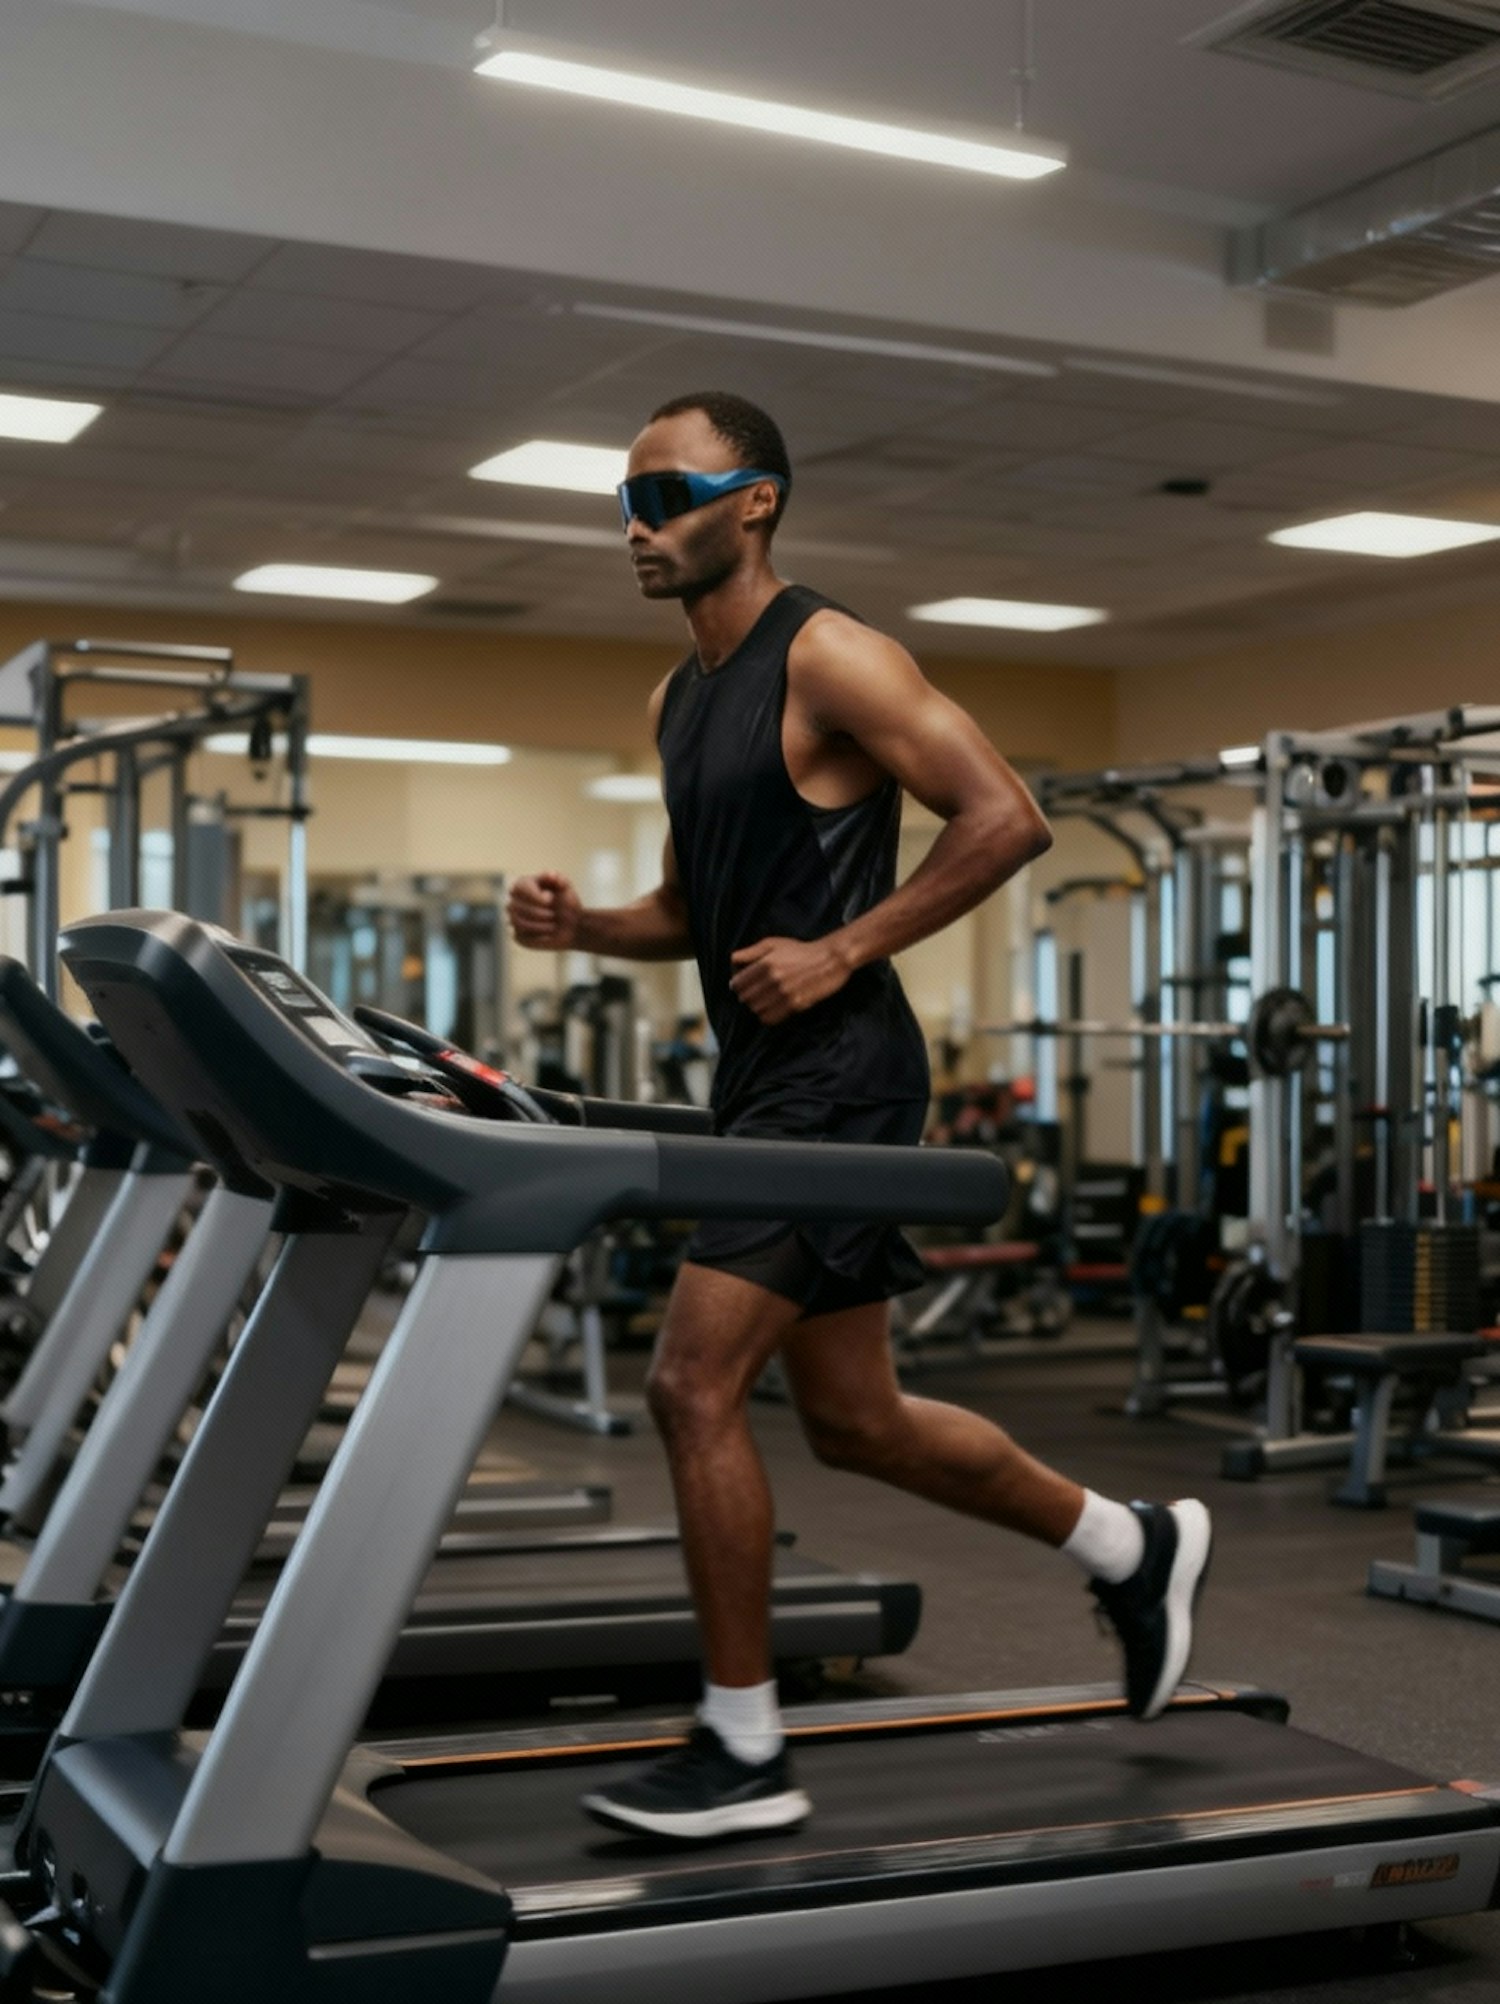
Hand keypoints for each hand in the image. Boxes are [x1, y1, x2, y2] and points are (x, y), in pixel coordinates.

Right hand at [507, 872, 582, 949]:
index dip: (536, 896)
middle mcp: (514, 901)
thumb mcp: (566, 888)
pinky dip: (537, 936)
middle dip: (540, 913)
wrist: (574, 925)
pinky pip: (520, 936)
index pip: (520, 889)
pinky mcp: (518, 935)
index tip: (551, 899)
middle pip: (518, 907)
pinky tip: (548, 935)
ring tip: (553, 925)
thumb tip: (551, 875)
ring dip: (540, 925)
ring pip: (519, 923)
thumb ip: (559, 878)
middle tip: (554, 915)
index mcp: (522, 885)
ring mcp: (514, 919)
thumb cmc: (567, 903)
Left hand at [728, 935, 852, 1025]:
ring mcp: (783, 994)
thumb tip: (733, 963)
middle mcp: (772, 980)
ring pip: (755, 1009)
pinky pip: (769, 1019)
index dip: (737, 984)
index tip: (742, 984)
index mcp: (765, 963)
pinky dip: (766, 1016)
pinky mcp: (794, 1005)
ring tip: (763, 1000)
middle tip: (753, 992)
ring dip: (756, 1006)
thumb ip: (750, 952)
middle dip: (746, 995)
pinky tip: (772, 1008)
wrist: (829, 960)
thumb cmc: (800, 951)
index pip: (737, 983)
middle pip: (744, 998)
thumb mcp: (773, 943)